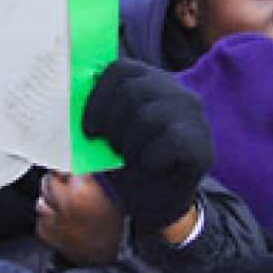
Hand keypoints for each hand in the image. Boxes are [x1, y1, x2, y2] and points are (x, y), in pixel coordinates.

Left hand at [82, 59, 212, 231]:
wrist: (158, 202)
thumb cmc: (130, 163)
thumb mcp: (108, 134)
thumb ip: (98, 113)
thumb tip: (71, 100)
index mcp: (149, 81)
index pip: (118, 70)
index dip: (96, 100)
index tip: (89, 130)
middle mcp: (175, 90)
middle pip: (130, 93)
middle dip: (112, 127)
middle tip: (114, 149)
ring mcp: (193, 114)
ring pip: (148, 117)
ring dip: (130, 147)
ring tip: (134, 158)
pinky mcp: (202, 141)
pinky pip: (168, 142)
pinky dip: (151, 160)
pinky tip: (153, 167)